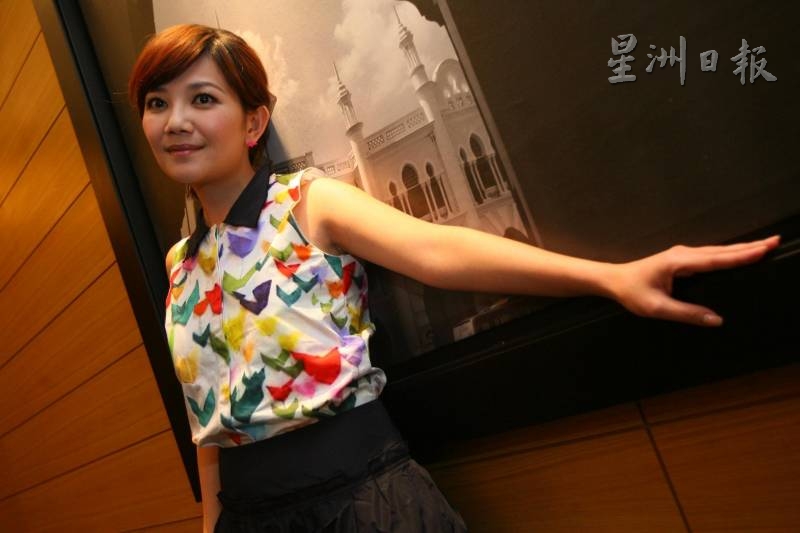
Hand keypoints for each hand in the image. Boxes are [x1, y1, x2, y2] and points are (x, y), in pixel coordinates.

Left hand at [610, 235, 779, 325]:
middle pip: (722, 250)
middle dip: (749, 246)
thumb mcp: (657, 308)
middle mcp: (683, 254)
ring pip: (718, 250)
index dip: (741, 255)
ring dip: (741, 248)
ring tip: (765, 245)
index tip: (763, 249)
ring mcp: (683, 254)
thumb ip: (686, 313)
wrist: (613, 280)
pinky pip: (711, 254)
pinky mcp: (682, 258)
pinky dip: (728, 253)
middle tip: (776, 241)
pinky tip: (738, 253)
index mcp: (679, 262)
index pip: (716, 259)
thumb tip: (716, 320)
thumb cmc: (632, 293)